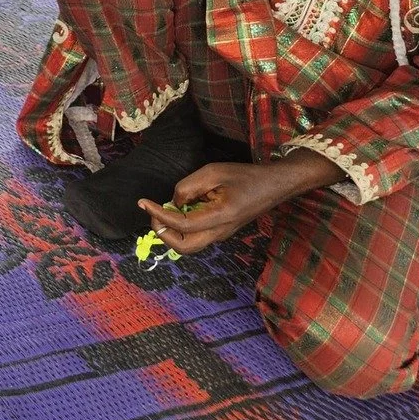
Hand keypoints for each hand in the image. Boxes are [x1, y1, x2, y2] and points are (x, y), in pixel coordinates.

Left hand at [137, 150, 343, 252]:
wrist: (275, 185)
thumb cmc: (246, 176)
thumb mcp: (214, 172)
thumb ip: (190, 186)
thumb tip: (174, 201)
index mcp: (221, 217)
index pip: (182, 225)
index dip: (159, 215)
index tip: (143, 203)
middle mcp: (220, 232)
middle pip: (183, 247)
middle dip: (162, 232)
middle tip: (153, 211)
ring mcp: (221, 234)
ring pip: (188, 245)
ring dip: (171, 231)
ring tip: (164, 209)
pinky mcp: (221, 231)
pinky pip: (196, 236)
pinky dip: (181, 227)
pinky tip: (181, 208)